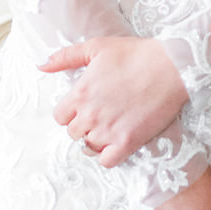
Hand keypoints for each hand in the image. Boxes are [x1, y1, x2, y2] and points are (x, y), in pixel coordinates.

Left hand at [40, 36, 188, 165]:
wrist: (170, 66)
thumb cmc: (134, 53)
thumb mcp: (96, 47)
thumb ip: (65, 57)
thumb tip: (40, 66)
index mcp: (79, 94)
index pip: (60, 117)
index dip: (71, 111)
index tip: (86, 105)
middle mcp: (90, 116)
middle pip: (74, 133)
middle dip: (84, 124)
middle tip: (102, 112)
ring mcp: (108, 131)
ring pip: (89, 147)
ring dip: (97, 138)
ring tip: (112, 124)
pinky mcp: (127, 142)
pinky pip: (107, 161)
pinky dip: (109, 155)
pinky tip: (118, 140)